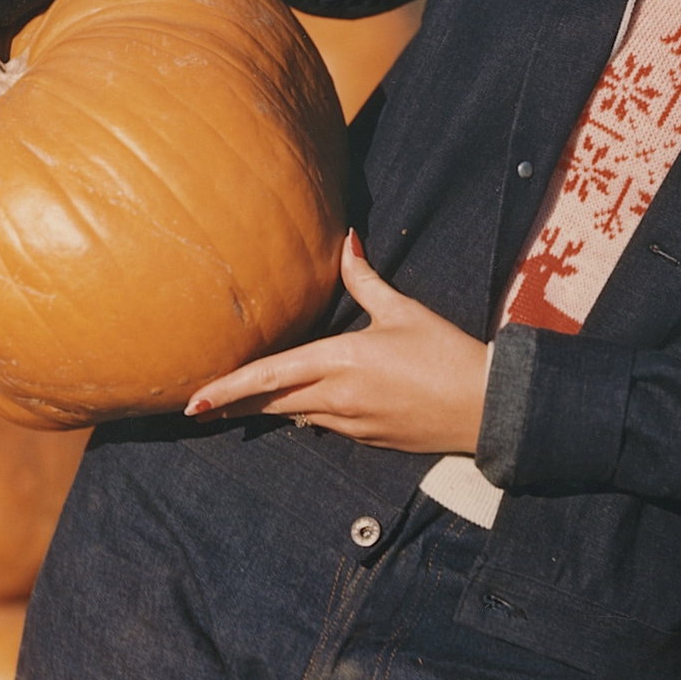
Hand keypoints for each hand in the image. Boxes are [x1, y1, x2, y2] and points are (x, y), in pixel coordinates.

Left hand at [185, 232, 489, 453]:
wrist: (485, 407)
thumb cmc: (446, 353)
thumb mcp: (403, 310)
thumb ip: (365, 280)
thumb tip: (346, 240)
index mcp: (342, 360)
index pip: (270, 376)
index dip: (229, 389)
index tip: (195, 400)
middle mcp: (338, 397)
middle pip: (272, 404)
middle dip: (234, 406)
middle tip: (199, 408)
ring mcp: (352, 424)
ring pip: (296, 416)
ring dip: (266, 411)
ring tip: (235, 409)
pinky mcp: (368, 439)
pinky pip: (325, 425)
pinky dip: (305, 414)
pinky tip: (300, 408)